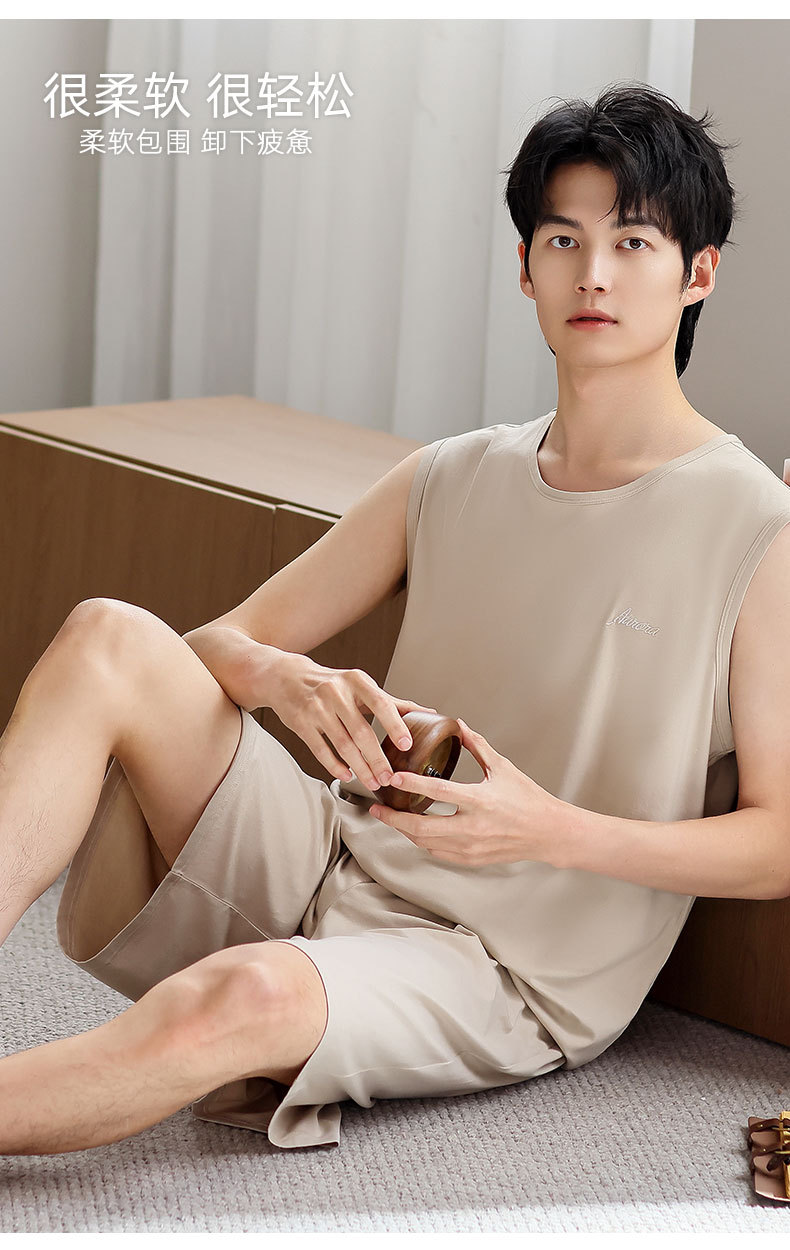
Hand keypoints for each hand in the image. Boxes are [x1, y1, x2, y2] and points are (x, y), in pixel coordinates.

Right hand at [268, 653, 438, 790]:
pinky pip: (321, 750)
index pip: (380, 703)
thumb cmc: (331, 683)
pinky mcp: (301, 723)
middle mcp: (335, 692)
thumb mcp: (360, 686)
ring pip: (343, 745)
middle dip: (377, 759)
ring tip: (373, 782)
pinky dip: (335, 766)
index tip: (406, 745)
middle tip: (389, 777)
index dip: (394, 725)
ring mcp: (316, 708)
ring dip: (360, 768)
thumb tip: (426, 712)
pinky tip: (347, 775)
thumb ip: (391, 701)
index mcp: (356, 681)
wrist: (287, 678)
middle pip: (361, 732)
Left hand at [369, 718, 565, 866]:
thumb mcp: (503, 769)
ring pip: (425, 843)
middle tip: (377, 807)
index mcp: (480, 801)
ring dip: (404, 830)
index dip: (412, 785)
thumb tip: (460, 725)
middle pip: (421, 827)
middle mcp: (472, 827)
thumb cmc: (528, 800)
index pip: (438, 792)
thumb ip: (478, 746)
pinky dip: (422, 841)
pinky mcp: (471, 859)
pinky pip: (438, 852)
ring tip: (390, 817)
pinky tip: (414, 830)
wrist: (548, 833)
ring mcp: (470, 847)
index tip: (393, 778)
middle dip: (394, 818)